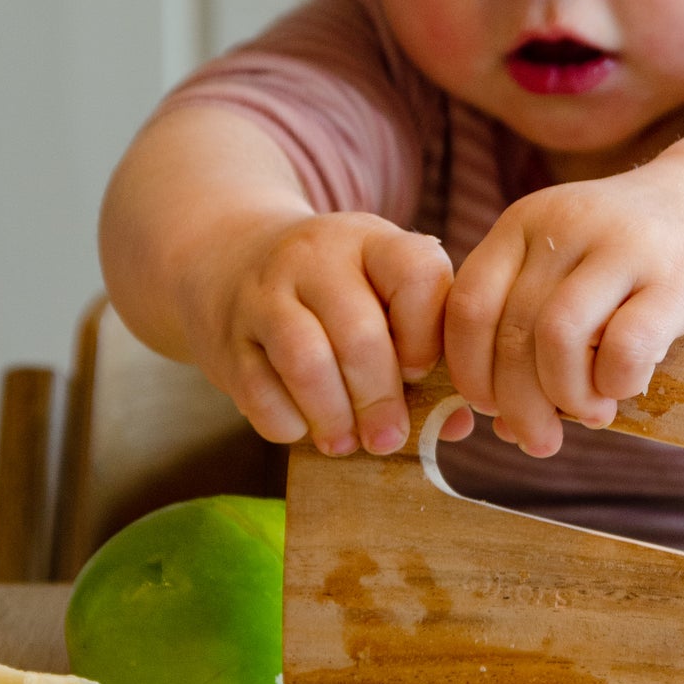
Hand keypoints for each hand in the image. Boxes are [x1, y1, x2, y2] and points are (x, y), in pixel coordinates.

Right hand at [180, 211, 468, 455]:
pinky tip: (302, 428)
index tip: (422, 373)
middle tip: (388, 438)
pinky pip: (258, 390)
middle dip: (380, 398)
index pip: (417, 273)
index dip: (428, 334)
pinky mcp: (227, 336)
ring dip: (333, 415)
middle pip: (359, 333)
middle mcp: (316, 257)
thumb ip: (426, 350)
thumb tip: (456, 423)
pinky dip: (287, 421)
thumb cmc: (332, 293)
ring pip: (306, 361)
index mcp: (372, 241)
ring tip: (346, 442)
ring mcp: (265, 294)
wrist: (228, 258)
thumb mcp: (380, 293)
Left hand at [442, 156, 683, 457]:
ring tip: (589, 413)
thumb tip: (507, 426)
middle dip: (518, 403)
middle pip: (512, 331)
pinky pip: (626, 346)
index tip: (490, 408)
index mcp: (526, 223)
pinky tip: (626, 388)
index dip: (470, 371)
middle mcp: (567, 226)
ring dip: (565, 395)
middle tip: (541, 437)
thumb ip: (531, 333)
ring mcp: (624, 246)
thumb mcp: (572, 272)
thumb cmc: (637, 258)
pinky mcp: (679, 277)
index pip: (468, 305)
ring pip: (558, 337)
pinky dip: (616, 383)